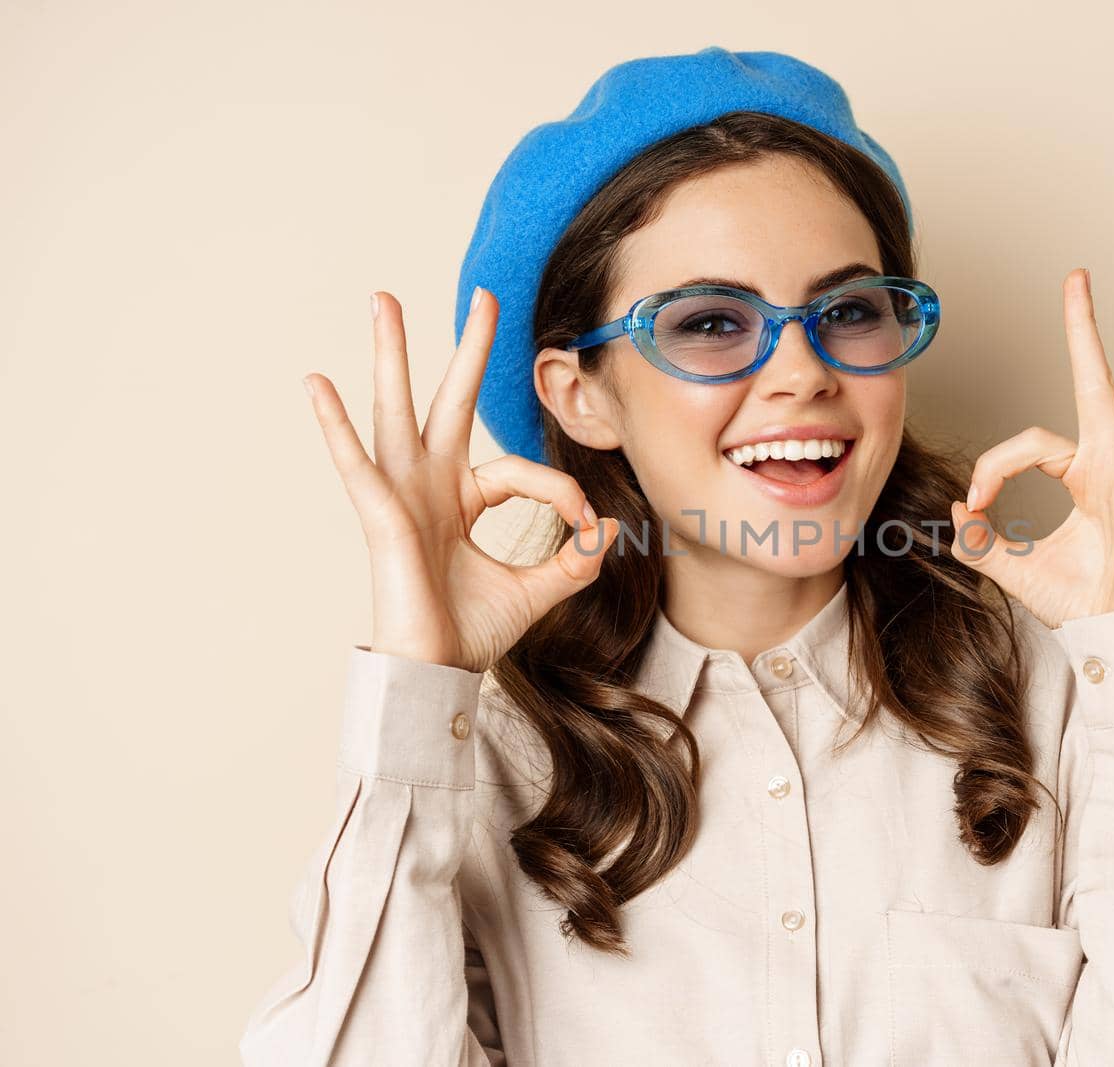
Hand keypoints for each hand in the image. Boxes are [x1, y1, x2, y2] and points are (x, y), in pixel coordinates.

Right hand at [303, 286, 617, 671]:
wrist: (437, 674)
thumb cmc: (472, 633)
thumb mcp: (539, 589)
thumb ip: (573, 559)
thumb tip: (605, 530)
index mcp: (463, 499)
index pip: (521, 471)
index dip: (561, 495)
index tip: (587, 527)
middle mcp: (430, 486)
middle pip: (450, 401)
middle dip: (467, 348)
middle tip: (484, 294)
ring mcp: (402, 495)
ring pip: (397, 410)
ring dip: (392, 354)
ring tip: (383, 299)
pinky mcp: (381, 515)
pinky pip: (355, 463)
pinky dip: (334, 425)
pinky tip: (317, 385)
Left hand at [948, 268, 1113, 626]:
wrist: (1112, 638)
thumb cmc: (1079, 603)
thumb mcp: (1011, 568)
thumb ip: (980, 541)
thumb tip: (955, 510)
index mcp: (1081, 473)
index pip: (1028, 444)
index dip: (993, 466)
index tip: (974, 501)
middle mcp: (1111, 462)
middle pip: (1096, 381)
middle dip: (1086, 329)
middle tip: (1079, 276)